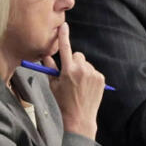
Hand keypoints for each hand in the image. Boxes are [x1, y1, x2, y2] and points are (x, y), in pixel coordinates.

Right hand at [44, 23, 104, 137]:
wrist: (79, 119)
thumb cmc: (63, 103)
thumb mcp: (53, 85)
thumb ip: (50, 68)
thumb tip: (44, 55)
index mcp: (68, 70)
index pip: (65, 48)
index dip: (64, 35)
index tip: (64, 26)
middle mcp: (82, 70)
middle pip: (78, 55)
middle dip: (73, 61)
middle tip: (70, 75)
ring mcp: (93, 74)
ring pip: (86, 64)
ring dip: (82, 69)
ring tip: (78, 85)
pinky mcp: (101, 79)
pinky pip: (93, 71)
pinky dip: (89, 76)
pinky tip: (86, 87)